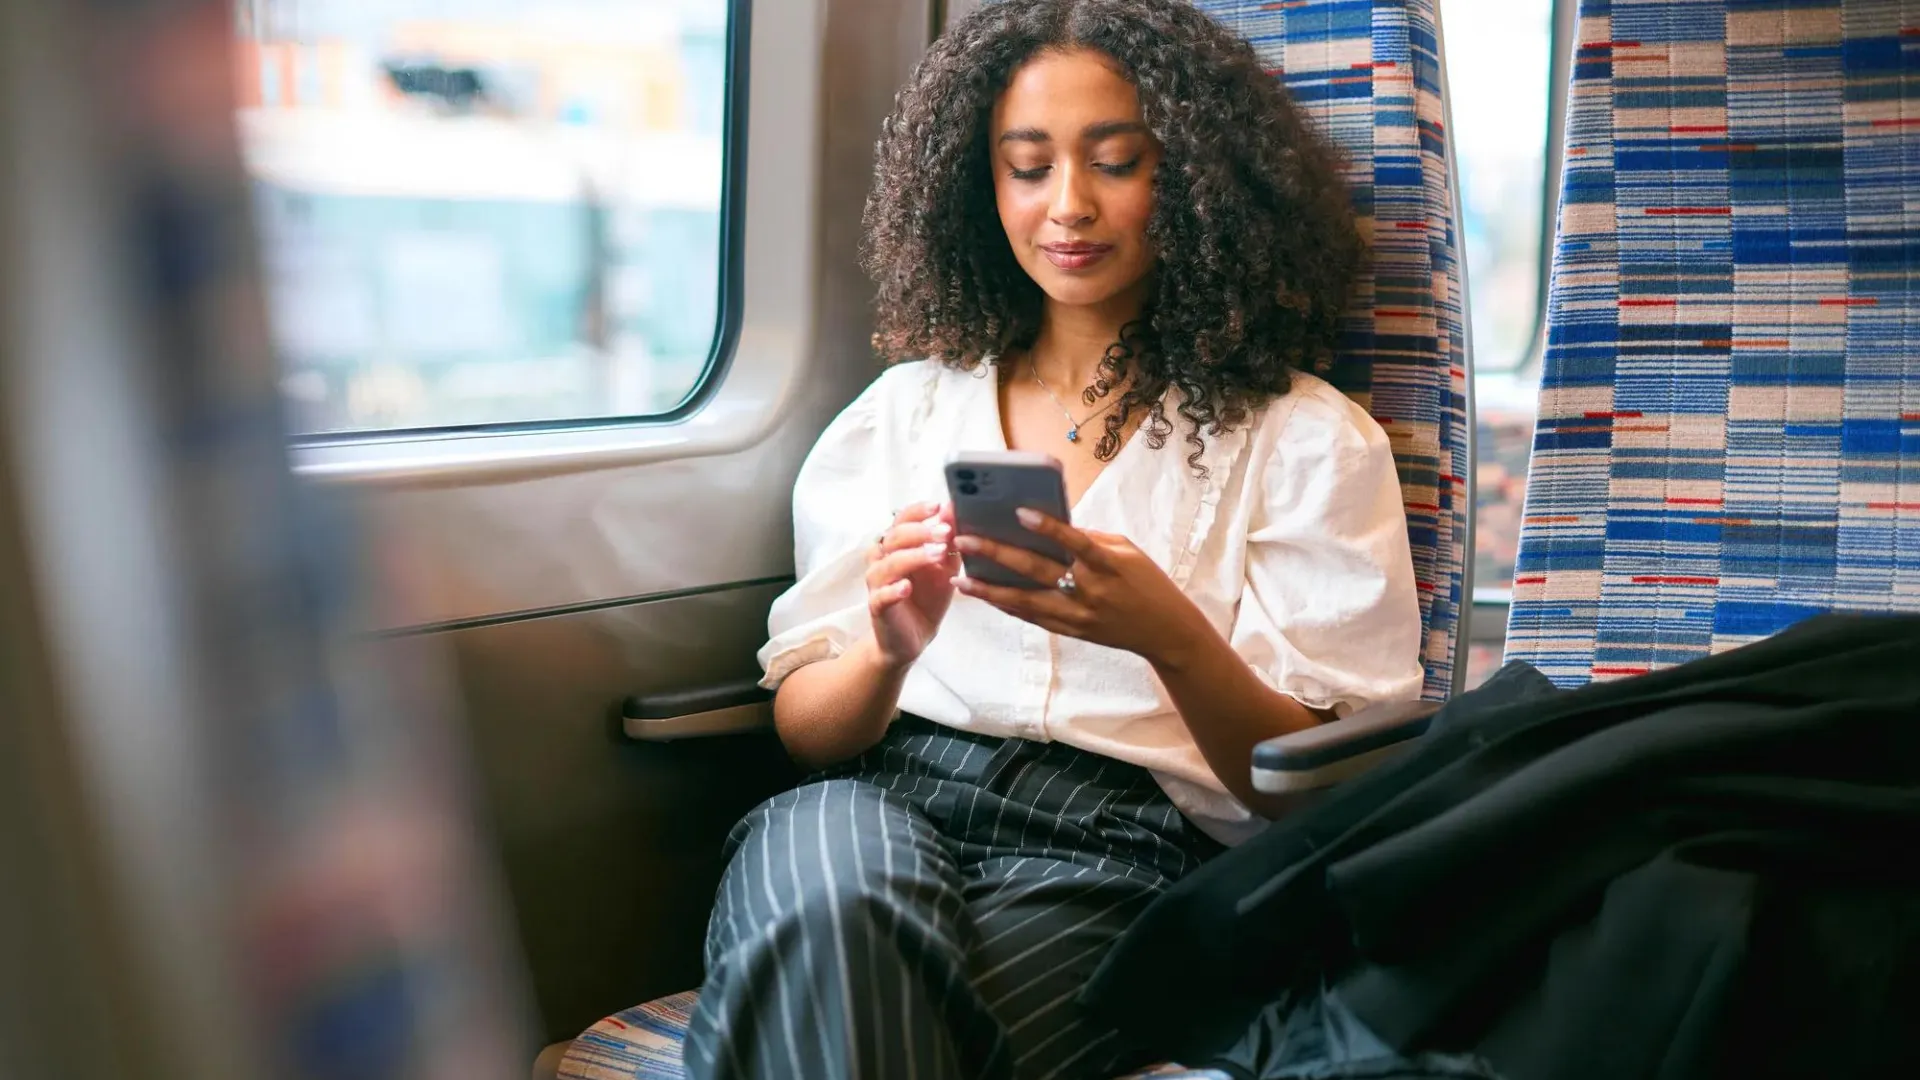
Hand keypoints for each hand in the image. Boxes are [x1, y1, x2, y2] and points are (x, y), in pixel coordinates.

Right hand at [867, 502, 958, 667]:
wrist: (915, 637)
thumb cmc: (927, 597)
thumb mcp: (944, 567)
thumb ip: (948, 541)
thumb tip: (952, 509)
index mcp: (897, 546)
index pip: (901, 520)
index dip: (918, 512)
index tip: (938, 506)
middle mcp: (882, 560)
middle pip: (894, 537)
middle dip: (920, 532)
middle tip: (945, 532)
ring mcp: (877, 583)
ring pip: (887, 564)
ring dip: (913, 557)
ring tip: (937, 555)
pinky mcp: (877, 607)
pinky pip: (880, 595)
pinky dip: (892, 589)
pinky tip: (906, 587)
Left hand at [952, 508, 1207, 666]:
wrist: (1164, 631)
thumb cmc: (1147, 582)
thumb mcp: (1127, 552)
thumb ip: (1091, 539)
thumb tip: (1053, 526)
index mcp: (1107, 565)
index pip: (1074, 542)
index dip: (1048, 527)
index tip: (1019, 512)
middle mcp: (1089, 591)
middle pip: (1037, 570)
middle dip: (997, 555)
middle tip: (965, 542)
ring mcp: (1078, 615)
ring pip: (1026, 601)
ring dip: (991, 591)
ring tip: (962, 580)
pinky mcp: (1072, 631)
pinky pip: (1034, 617)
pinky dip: (1009, 607)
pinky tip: (986, 597)